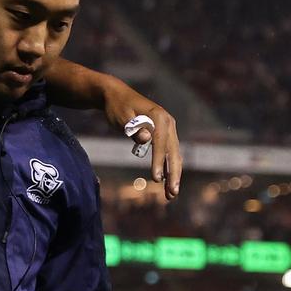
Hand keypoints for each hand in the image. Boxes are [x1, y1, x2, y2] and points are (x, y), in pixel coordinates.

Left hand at [102, 84, 181, 198]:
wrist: (117, 96)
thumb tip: (146, 138)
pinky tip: (167, 182)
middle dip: (173, 174)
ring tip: (171, 194)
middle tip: (172, 193)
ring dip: (173, 174)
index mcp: (159, 116)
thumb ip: (132, 127)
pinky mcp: (164, 134)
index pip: (160, 142)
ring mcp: (168, 128)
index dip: (158, 161)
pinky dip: (168, 167)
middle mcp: (168, 122)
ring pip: (174, 155)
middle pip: (173, 151)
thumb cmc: (117, 107)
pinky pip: (169, 153)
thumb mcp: (121, 116)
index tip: (156, 178)